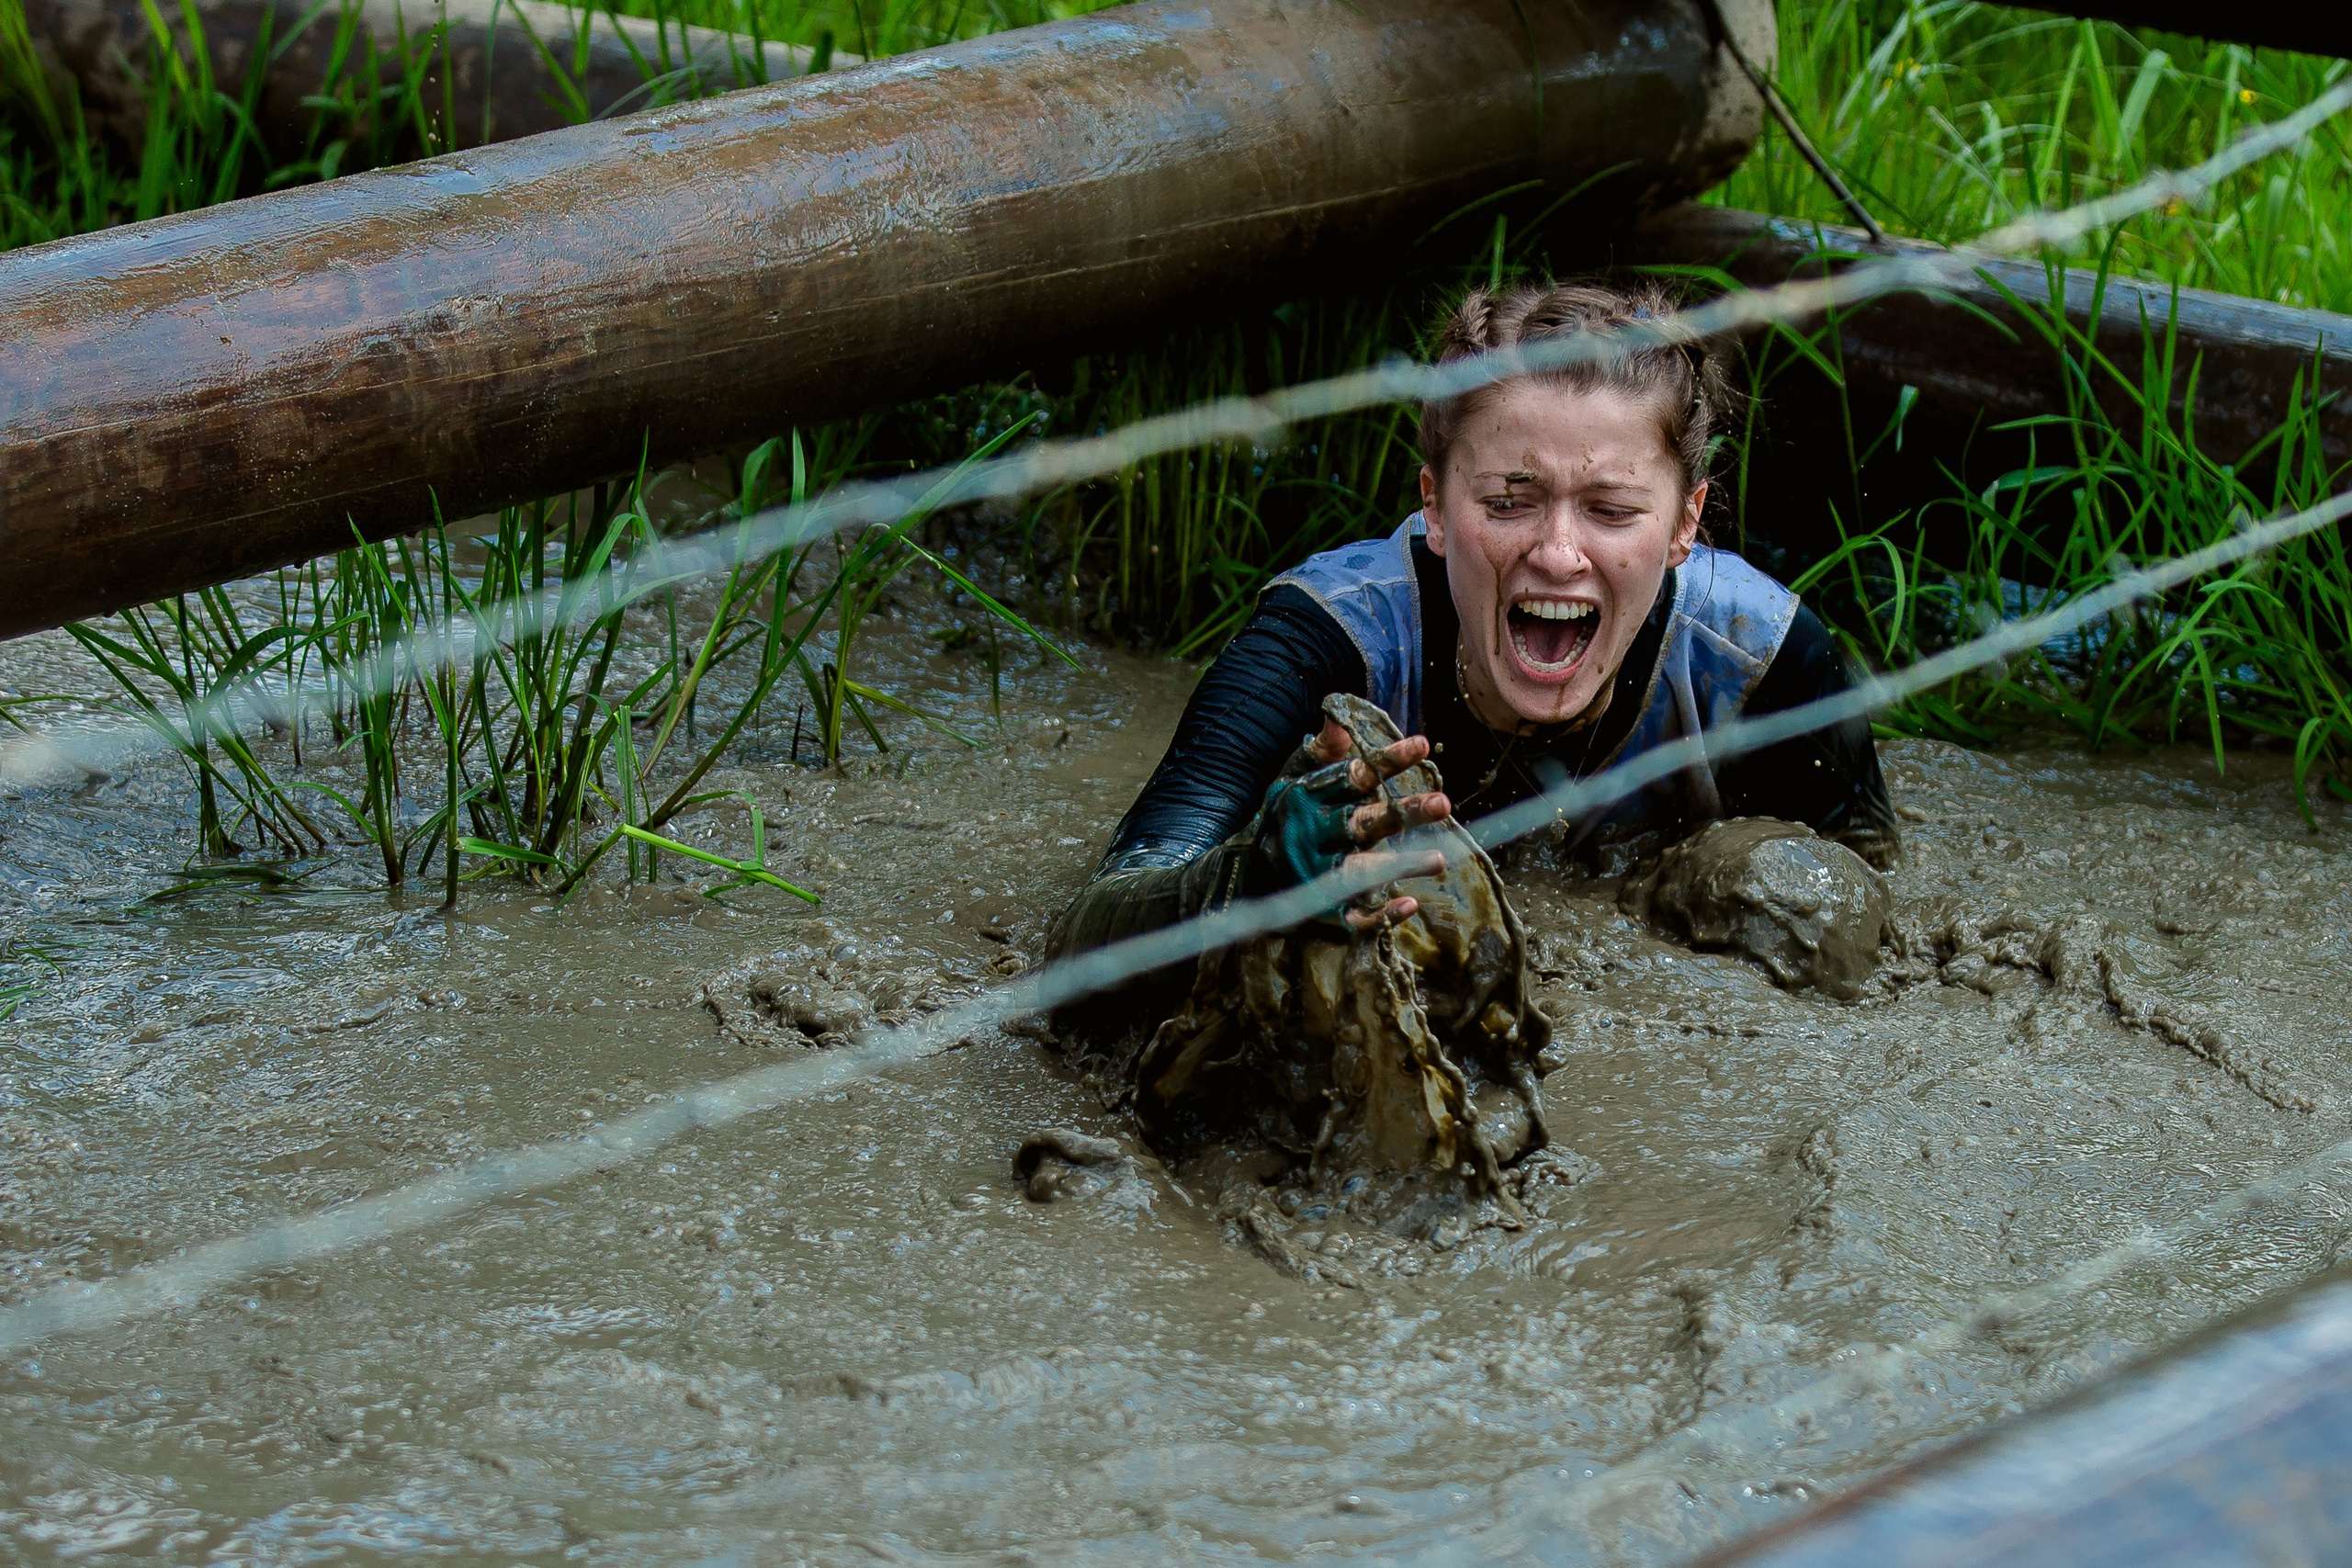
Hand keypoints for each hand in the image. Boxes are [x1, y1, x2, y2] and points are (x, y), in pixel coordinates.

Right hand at [1257, 717, 1454, 931]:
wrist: (1242, 874)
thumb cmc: (1283, 817)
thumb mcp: (1294, 778)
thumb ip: (1323, 750)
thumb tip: (1338, 714)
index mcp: (1307, 798)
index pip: (1353, 775)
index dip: (1388, 760)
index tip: (1422, 744)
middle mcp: (1311, 835)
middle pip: (1363, 822)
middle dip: (1403, 813)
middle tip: (1444, 803)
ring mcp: (1315, 874)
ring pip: (1360, 869)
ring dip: (1399, 865)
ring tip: (1438, 859)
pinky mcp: (1321, 909)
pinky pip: (1353, 915)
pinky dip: (1380, 915)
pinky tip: (1409, 904)